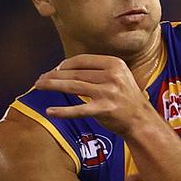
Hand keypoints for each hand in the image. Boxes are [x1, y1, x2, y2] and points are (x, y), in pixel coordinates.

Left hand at [39, 54, 158, 136]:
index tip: (54, 70)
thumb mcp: (118, 77)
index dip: (64, 64)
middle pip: (75, 73)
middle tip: (40, 79)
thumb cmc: (126, 98)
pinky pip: (79, 109)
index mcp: (115, 64)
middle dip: (54, 75)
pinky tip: (50, 111)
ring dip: (52, 86)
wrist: (142, 120)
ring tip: (38, 86)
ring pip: (73, 86)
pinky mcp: (105, 109)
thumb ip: (97, 71)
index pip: (82, 60)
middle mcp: (112, 76)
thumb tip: (65, 68)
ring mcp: (108, 93)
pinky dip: (63, 111)